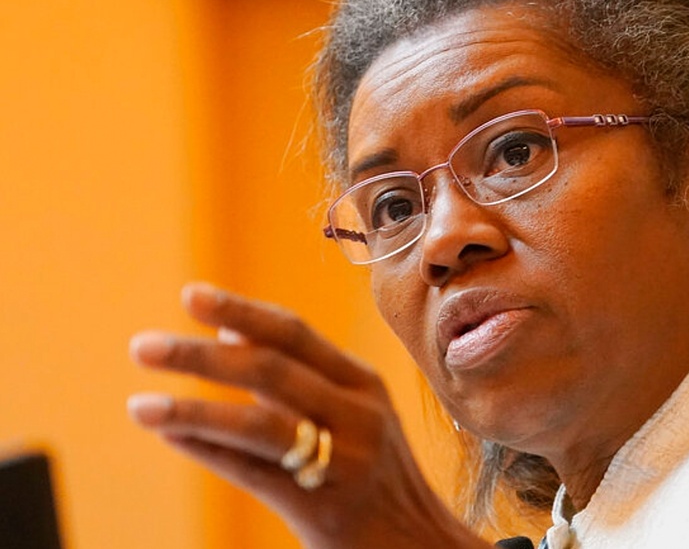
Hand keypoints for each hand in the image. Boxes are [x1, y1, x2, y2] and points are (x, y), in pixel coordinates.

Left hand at [128, 283, 488, 548]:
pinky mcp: (326, 508)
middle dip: (200, 357)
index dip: (240, 309)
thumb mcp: (352, 414)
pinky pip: (254, 473)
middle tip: (142, 346)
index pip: (295, 333)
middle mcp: (359, 413)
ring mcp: (346, 460)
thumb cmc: (373, 474)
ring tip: (139, 405)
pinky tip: (170, 436)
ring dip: (194, 409)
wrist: (421, 543)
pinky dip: (208, 450)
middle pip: (271, 371)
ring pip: (260, 424)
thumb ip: (296, 375)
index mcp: (362, 383)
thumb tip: (225, 329)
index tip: (188, 293)